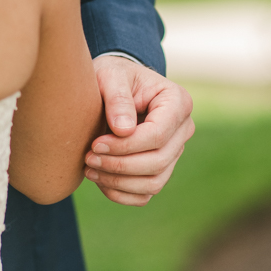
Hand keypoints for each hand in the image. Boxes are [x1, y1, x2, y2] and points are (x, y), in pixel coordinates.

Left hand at [86, 56, 194, 205]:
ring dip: (118, 183)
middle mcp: (183, 129)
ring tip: (89, 170)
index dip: (126, 146)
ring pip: (154, 182)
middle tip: (88, 158)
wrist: (113, 87)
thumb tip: (124, 130)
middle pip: (158, 161)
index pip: (158, 135)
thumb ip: (117, 98)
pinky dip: (121, 193)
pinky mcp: (161, 169)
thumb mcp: (110, 76)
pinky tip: (98, 180)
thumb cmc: (113, 76)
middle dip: (119, 165)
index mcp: (178, 102)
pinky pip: (145, 194)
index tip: (96, 144)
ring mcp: (174, 151)